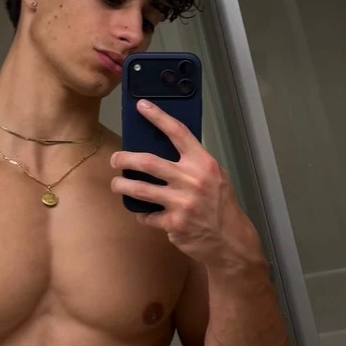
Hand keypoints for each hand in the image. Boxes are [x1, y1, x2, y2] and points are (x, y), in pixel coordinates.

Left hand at [111, 100, 255, 265]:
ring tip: (117, 184)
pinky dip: (142, 214)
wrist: (229, 239)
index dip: (158, 117)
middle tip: (115, 160)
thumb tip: (165, 148)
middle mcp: (192, 180)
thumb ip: (194, 163)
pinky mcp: (173, 223)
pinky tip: (143, 213)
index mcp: (203, 164)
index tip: (141, 106)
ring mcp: (182, 203)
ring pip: (140, 190)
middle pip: (148, 162)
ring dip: (122, 186)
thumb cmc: (221, 204)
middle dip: (125, 159)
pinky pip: (147, 216)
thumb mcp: (216, 177)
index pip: (178, 133)